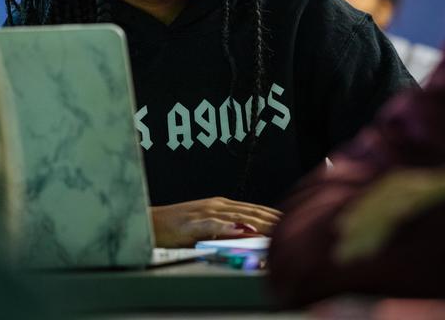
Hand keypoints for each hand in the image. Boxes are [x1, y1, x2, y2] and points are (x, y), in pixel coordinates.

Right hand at [151, 197, 281, 246]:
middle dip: (273, 219)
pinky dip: (229, 227)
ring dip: (259, 222)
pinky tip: (242, 230)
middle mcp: (216, 206)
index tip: (294, 220)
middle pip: (251, 212)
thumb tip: (250, 239)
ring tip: (278, 228)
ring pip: (237, 216)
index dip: (274, 215)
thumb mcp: (207, 228)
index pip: (254, 210)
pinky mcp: (192, 223)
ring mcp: (204, 213)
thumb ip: (227, 230)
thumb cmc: (176, 228)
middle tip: (295, 225)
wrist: (148, 224)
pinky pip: (213, 225)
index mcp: (221, 206)